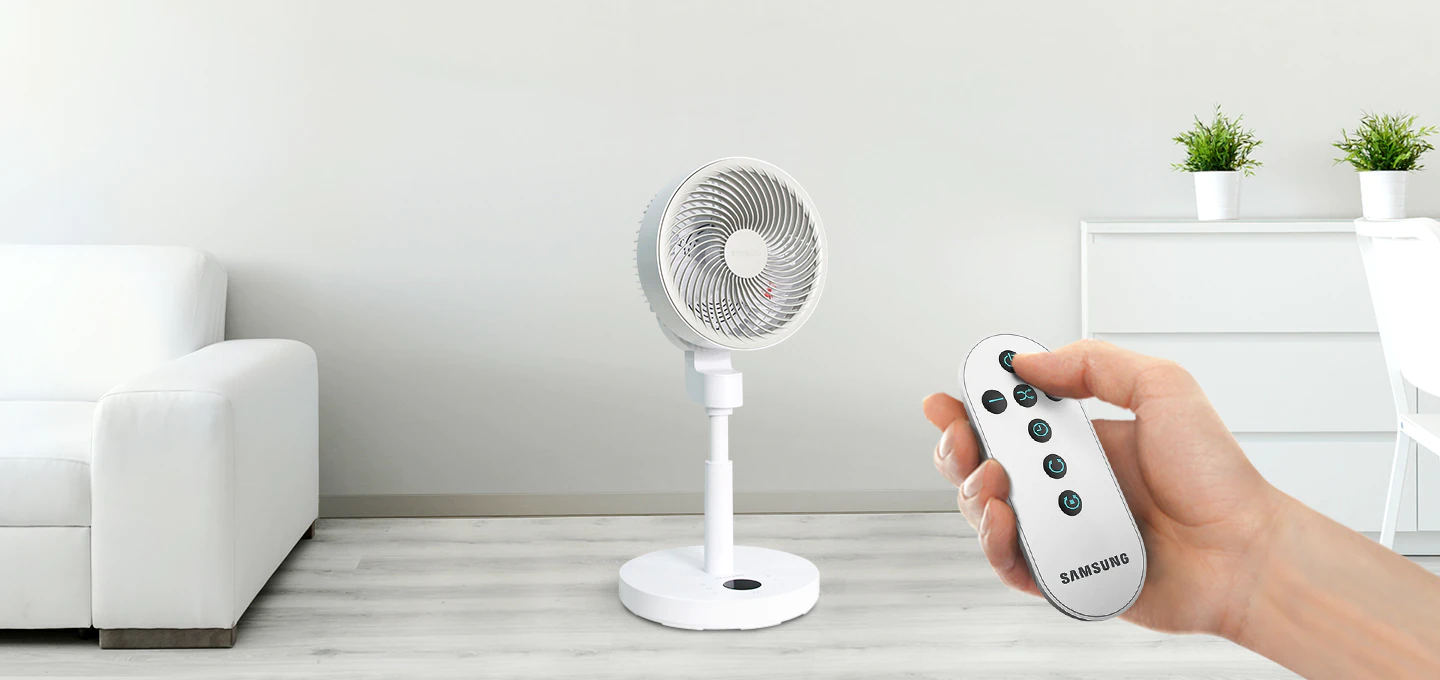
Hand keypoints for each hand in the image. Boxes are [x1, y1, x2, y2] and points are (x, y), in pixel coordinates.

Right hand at [923, 339, 1287, 636]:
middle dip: (958, 446)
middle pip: (982, 462)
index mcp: (1080, 438)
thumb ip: (1095, 364)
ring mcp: (1060, 528)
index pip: (1009, 416)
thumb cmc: (1218, 479)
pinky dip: (995, 542)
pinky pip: (1011, 562)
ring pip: (986, 510)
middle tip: (964, 437)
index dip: (972, 405)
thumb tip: (1028, 362)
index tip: (951, 396)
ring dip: (974, 490)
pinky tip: (1003, 520)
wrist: (1244, 551)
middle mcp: (1062, 482)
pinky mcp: (1063, 573)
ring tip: (995, 479)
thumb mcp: (1164, 388)